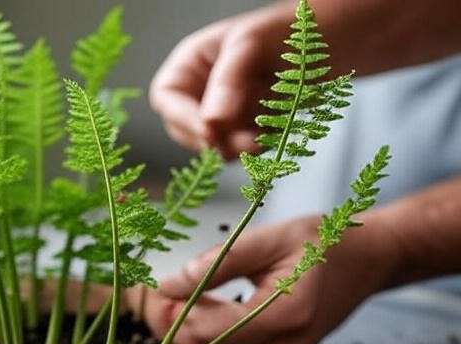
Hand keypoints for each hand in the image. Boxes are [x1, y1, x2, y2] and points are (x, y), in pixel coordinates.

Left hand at [140, 214, 398, 343]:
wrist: (369, 258)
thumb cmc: (322, 239)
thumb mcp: (269, 238)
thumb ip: (218, 262)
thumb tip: (167, 285)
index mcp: (286, 314)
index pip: (210, 332)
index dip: (174, 317)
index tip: (154, 292)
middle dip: (177, 327)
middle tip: (158, 296)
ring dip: (193, 332)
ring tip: (179, 298)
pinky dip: (215, 336)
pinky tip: (206, 308)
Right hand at [149, 4, 291, 158]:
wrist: (339, 40)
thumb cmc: (291, 29)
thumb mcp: (253, 44)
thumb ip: (229, 80)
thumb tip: (211, 123)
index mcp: (191, 63)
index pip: (167, 97)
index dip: (183, 117)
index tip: (210, 132)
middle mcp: (201, 91)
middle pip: (186, 128)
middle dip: (216, 138)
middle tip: (250, 141)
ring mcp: (224, 113)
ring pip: (215, 144)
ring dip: (241, 146)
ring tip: (274, 128)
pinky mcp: (247, 130)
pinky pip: (241, 149)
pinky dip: (258, 146)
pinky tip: (281, 127)